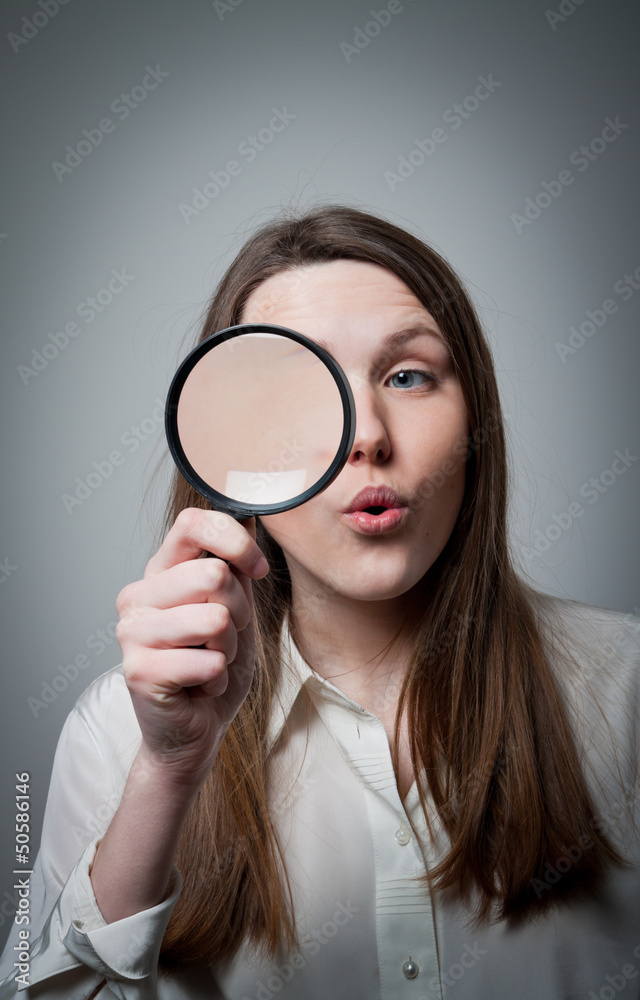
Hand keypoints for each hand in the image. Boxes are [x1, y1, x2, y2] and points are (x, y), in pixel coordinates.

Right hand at [115, 507, 268, 786]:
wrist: (197, 731)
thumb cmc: (216, 668)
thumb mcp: (236, 611)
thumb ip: (236, 568)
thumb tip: (248, 513)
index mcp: (160, 573)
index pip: (192, 524)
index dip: (235, 541)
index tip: (257, 568)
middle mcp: (138, 596)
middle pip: (214, 574)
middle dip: (240, 613)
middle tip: (226, 640)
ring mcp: (132, 632)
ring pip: (215, 618)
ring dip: (229, 650)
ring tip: (212, 664)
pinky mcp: (138, 670)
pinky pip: (209, 662)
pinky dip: (218, 680)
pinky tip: (199, 688)